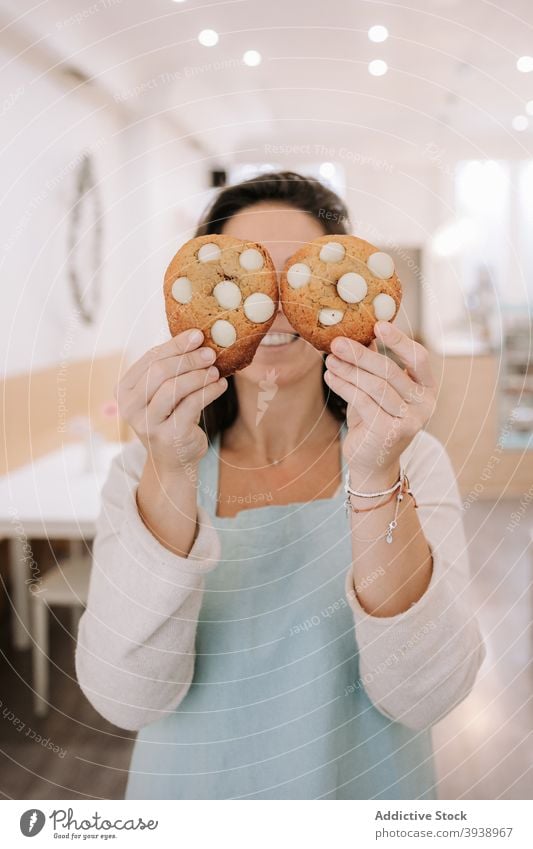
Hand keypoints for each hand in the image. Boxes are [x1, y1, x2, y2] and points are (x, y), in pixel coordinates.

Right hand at [115, 329, 227, 472]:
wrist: (173, 460)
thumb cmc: (171, 417)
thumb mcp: (164, 392)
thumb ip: (171, 368)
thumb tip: (198, 338)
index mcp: (124, 390)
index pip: (150, 359)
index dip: (175, 345)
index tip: (198, 335)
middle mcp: (129, 407)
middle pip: (160, 371)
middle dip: (189, 359)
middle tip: (211, 353)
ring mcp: (147, 423)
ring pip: (174, 388)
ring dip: (199, 375)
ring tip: (216, 370)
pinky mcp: (168, 436)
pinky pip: (191, 405)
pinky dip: (209, 391)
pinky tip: (220, 385)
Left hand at [324, 322, 436, 483]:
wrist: (372, 463)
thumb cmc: (375, 420)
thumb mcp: (378, 390)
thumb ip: (374, 364)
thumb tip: (360, 331)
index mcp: (427, 389)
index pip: (419, 358)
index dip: (399, 341)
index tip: (378, 325)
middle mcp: (424, 404)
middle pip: (391, 371)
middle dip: (361, 354)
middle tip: (338, 342)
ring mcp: (409, 420)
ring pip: (375, 386)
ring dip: (348, 370)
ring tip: (330, 359)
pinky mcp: (389, 432)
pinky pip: (362, 401)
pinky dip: (343, 386)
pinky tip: (330, 377)